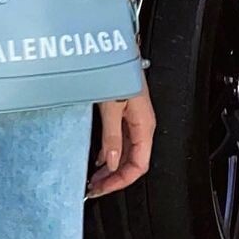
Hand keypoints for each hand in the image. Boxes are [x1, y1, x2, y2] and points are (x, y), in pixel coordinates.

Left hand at [86, 72, 155, 199]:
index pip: (138, 166)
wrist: (118, 49)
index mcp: (144, 126)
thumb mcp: (112, 106)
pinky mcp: (124, 112)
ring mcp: (133, 119)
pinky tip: (98, 158)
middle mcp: (141, 125)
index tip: (103, 188)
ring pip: (125, 152)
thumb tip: (112, 163)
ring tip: (94, 178)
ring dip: (111, 167)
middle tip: (94, 188)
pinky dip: (109, 152)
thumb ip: (112, 136)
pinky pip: (120, 140)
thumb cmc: (118, 71)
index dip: (120, 181)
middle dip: (114, 178)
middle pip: (132, 162)